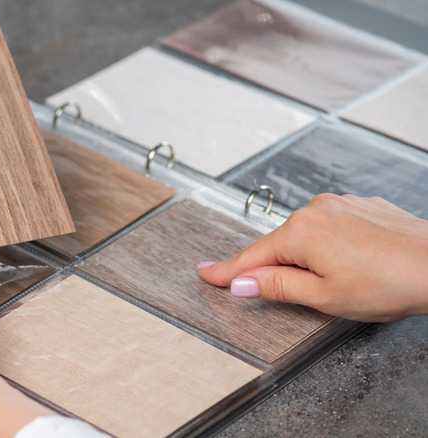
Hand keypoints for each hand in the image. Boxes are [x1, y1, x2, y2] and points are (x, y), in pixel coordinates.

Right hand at [198, 194, 427, 321]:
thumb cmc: (390, 283)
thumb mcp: (323, 297)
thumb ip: (276, 287)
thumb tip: (243, 283)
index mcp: (300, 231)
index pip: (251, 257)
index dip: (227, 271)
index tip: (206, 274)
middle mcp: (316, 209)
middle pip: (280, 245)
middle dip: (281, 269)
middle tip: (306, 294)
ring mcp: (341, 204)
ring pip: (308, 236)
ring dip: (311, 258)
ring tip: (345, 282)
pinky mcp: (363, 206)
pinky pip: (333, 227)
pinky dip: (333, 246)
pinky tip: (357, 264)